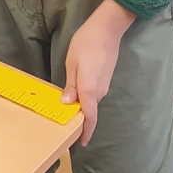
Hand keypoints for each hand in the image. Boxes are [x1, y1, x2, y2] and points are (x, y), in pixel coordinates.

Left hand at [61, 0, 136, 146]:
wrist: (107, 29)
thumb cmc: (86, 44)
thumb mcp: (72, 64)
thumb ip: (71, 86)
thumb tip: (67, 104)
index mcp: (90, 90)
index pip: (89, 117)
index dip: (86, 132)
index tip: (81, 143)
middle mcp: (99, 91)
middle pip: (89, 111)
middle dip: (79, 119)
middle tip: (65, 123)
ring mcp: (104, 84)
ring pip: (91, 101)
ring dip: (82, 107)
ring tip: (67, 109)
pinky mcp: (105, 78)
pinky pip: (94, 93)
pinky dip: (86, 97)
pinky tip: (76, 93)